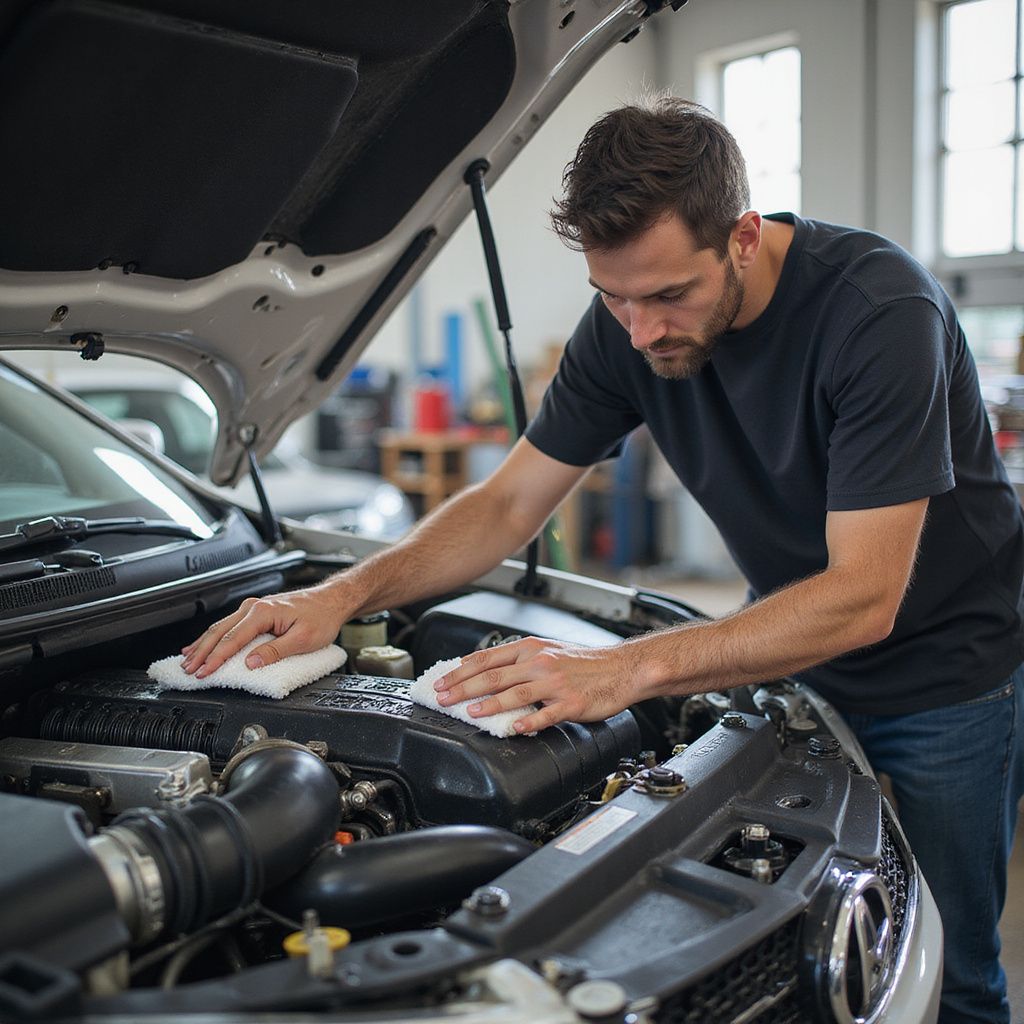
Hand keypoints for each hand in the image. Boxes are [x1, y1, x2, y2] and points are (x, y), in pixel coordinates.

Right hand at [180, 584, 353, 676]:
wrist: (332, 600)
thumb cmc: (322, 617)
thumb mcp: (303, 639)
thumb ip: (275, 651)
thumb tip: (251, 663)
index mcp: (264, 612)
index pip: (233, 639)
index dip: (216, 658)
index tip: (204, 673)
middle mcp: (255, 607)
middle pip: (220, 631)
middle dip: (201, 652)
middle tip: (188, 671)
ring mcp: (254, 608)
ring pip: (221, 627)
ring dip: (203, 645)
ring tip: (187, 660)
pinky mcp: (256, 612)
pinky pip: (229, 626)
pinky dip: (213, 637)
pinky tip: (201, 644)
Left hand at [434, 637, 640, 732]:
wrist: (621, 668)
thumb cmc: (583, 663)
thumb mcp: (546, 650)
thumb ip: (517, 660)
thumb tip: (484, 671)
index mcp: (530, 648)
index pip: (487, 658)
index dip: (460, 671)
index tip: (441, 682)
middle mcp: (539, 662)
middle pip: (494, 676)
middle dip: (463, 688)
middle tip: (442, 699)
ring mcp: (554, 683)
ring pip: (515, 693)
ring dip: (489, 704)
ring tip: (470, 712)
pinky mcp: (570, 703)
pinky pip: (545, 714)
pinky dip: (528, 722)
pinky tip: (514, 728)